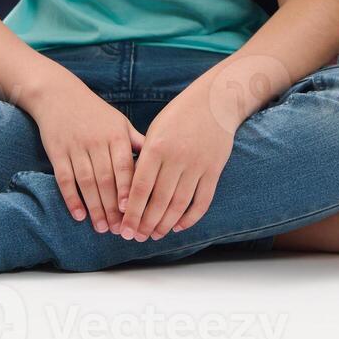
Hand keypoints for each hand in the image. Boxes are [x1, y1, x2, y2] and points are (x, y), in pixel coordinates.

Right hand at [26, 72, 144, 232]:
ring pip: (87, 182)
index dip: (129, 190)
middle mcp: (97, 142)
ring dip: (95, 208)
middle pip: (106, 180)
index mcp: (116, 135)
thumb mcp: (119, 122)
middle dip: (113, 207)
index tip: (134, 212)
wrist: (59, 96)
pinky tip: (79, 215)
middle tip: (120, 230)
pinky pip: (65, 179)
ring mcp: (76, 148)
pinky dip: (72, 198)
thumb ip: (137, 143)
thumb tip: (160, 162)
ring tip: (102, 228)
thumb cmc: (95, 112)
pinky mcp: (57, 153)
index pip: (125, 167)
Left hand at [117, 85, 234, 241]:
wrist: (215, 101)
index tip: (123, 228)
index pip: (140, 188)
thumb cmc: (179, 115)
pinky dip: (190, 217)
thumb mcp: (155, 130)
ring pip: (179, 204)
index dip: (131, 212)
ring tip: (154, 235)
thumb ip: (144, 158)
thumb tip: (131, 192)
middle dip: (145, 223)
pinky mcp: (214, 169)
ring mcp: (198, 165)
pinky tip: (179, 226)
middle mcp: (177, 158)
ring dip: (165, 224)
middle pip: (159, 201)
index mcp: (157, 147)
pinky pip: (202, 200)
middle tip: (136, 237)